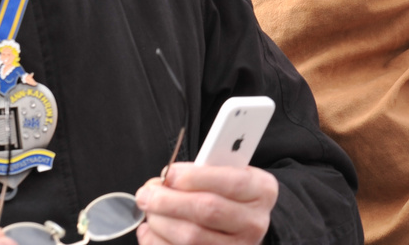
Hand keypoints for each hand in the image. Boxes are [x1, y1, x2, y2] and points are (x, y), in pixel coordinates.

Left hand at [136, 163, 277, 244]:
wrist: (240, 226)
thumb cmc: (228, 194)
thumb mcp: (229, 173)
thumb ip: (205, 170)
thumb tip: (167, 178)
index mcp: (262, 191)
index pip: (232, 182)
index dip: (196, 177)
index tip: (169, 172)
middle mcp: (254, 223)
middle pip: (207, 210)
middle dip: (169, 200)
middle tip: (147, 193)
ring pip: (191, 237)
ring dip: (160, 222)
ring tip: (150, 210)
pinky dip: (156, 242)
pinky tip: (151, 230)